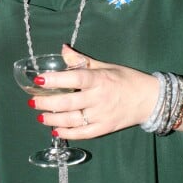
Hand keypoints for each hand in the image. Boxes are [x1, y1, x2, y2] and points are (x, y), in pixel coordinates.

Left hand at [27, 45, 157, 139]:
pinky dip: (68, 133)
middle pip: (68, 102)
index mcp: (99, 79)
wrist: (150, 99)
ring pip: (72, 119)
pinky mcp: (104, 128)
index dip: (56, 79)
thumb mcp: (104, 66)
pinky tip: (56, 130)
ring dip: (53, 119)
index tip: (39, 80)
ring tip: (40, 116)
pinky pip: (83, 133)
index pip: (75, 77)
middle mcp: (99, 98)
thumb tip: (62, 49)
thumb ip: (81, 60)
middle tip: (32, 101)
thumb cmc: (125, 79)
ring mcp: (101, 115)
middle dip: (47, 103)